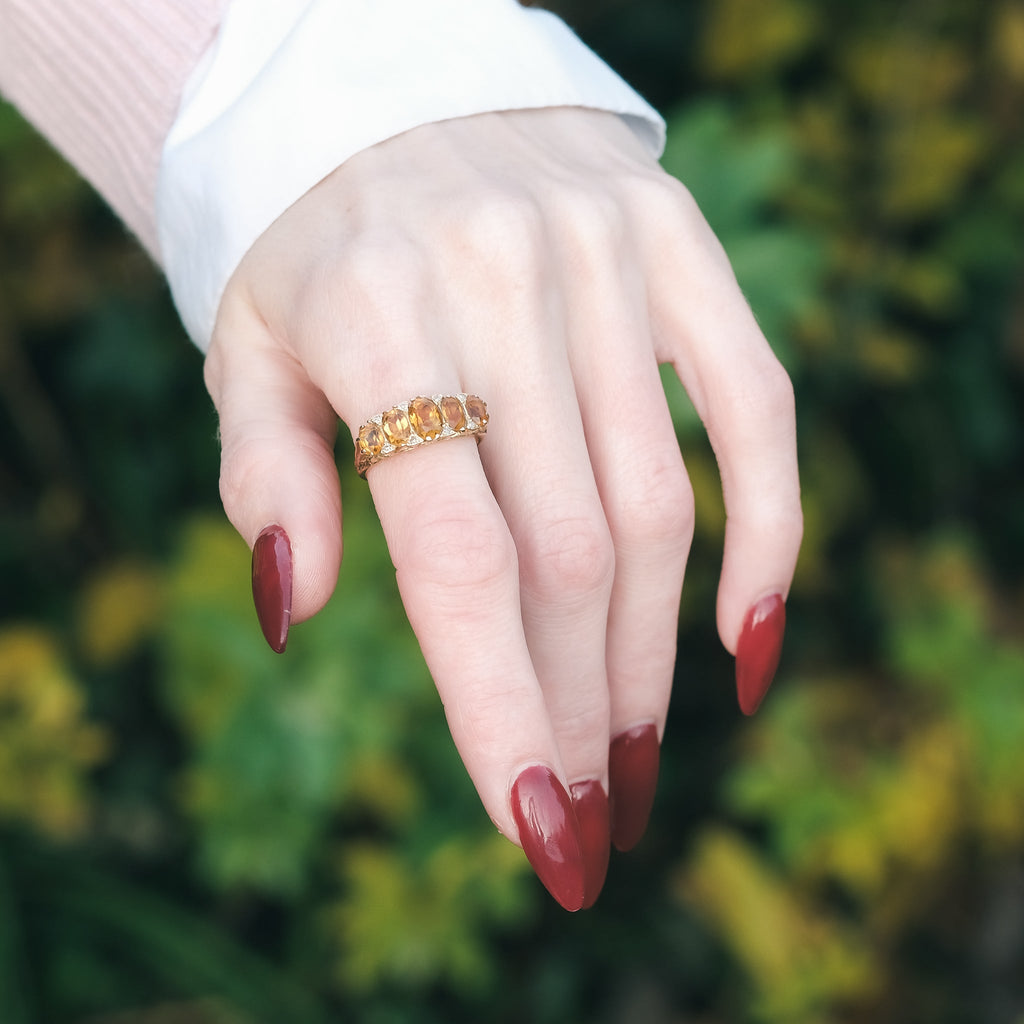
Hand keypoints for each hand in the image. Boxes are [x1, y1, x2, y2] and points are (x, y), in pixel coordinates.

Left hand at [202, 107, 801, 909]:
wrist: (397, 94)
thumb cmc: (314, 249)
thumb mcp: (250, 352)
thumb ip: (264, 476)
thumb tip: (295, 611)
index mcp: (374, 317)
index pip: (455, 558)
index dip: (498, 706)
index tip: (535, 828)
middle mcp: (502, 284)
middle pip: (567, 556)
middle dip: (576, 706)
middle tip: (587, 813)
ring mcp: (607, 260)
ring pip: (655, 508)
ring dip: (648, 658)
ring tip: (634, 754)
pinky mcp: (679, 245)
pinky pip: (757, 408)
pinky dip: (767, 533)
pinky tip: (746, 642)